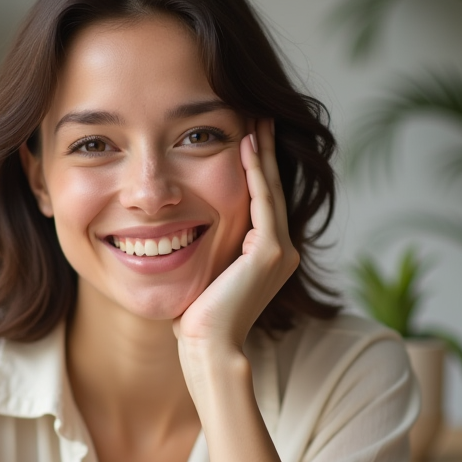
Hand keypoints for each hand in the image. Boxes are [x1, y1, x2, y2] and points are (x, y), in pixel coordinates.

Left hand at [173, 118, 298, 360]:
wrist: (208, 348)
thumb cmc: (196, 322)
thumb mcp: (203, 276)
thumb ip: (205, 253)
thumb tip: (179, 237)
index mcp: (269, 256)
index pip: (263, 201)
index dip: (257, 167)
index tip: (245, 135)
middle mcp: (283, 251)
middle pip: (273, 188)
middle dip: (266, 150)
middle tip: (260, 113)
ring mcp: (281, 250)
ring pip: (271, 189)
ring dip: (263, 152)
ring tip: (256, 118)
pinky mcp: (270, 251)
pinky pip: (262, 200)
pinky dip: (255, 171)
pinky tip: (245, 144)